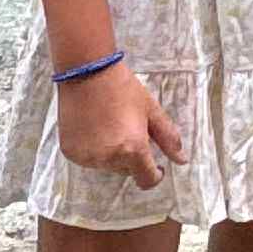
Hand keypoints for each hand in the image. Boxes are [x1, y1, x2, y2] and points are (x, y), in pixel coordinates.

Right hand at [55, 61, 185, 191]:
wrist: (87, 72)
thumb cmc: (123, 88)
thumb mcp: (151, 110)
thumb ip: (168, 138)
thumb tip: (182, 161)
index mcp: (132, 149)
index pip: (147, 180)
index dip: (154, 174)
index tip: (157, 166)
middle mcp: (109, 158)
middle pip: (127, 171)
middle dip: (132, 157)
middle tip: (129, 130)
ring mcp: (88, 157)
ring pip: (107, 165)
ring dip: (113, 154)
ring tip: (111, 126)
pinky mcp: (70, 152)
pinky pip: (89, 159)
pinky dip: (94, 150)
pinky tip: (95, 128)